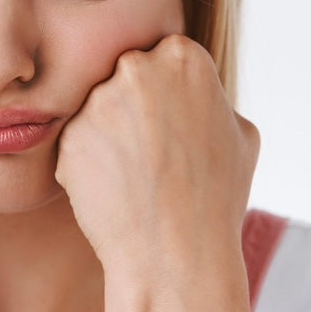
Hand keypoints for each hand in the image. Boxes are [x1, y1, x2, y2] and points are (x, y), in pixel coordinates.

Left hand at [54, 35, 258, 273]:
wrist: (176, 255)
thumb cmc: (217, 198)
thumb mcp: (241, 133)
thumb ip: (210, 97)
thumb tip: (195, 91)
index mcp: (183, 56)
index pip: (161, 58)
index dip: (166, 94)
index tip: (172, 124)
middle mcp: (135, 68)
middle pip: (124, 77)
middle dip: (133, 107)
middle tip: (151, 153)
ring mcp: (97, 101)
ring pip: (98, 110)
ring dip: (109, 135)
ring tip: (137, 177)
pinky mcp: (69, 135)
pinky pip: (78, 142)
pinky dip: (91, 163)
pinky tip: (115, 190)